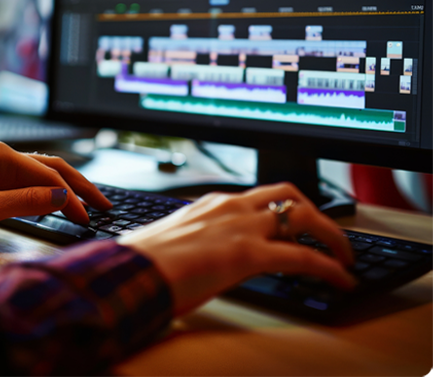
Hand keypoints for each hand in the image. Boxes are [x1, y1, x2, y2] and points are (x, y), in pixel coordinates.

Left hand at [0, 141, 111, 246]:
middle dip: (80, 186)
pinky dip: (52, 195)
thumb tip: (62, 196)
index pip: (47, 175)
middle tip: (104, 204)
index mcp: (1, 156)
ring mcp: (3, 168)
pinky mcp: (0, 182)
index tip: (85, 216)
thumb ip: (25, 201)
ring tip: (92, 203)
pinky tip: (65, 202)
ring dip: (70, 190)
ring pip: (47, 176)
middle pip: (54, 168)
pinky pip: (34, 185)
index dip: (69, 197)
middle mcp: (5, 157)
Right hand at [118, 183, 355, 315]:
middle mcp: (231, 206)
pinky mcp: (248, 252)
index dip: (286, 210)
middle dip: (317, 213)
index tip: (297, 225)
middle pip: (289, 195)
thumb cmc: (146, 261)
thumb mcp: (178, 241)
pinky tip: (340, 280)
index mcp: (214, 204)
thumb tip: (208, 255)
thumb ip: (200, 240)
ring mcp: (242, 226)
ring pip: (304, 216)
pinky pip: (304, 256)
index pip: (261, 198)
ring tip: (344, 256)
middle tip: (331, 235)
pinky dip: (329, 267)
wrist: (132, 272)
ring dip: (332, 235)